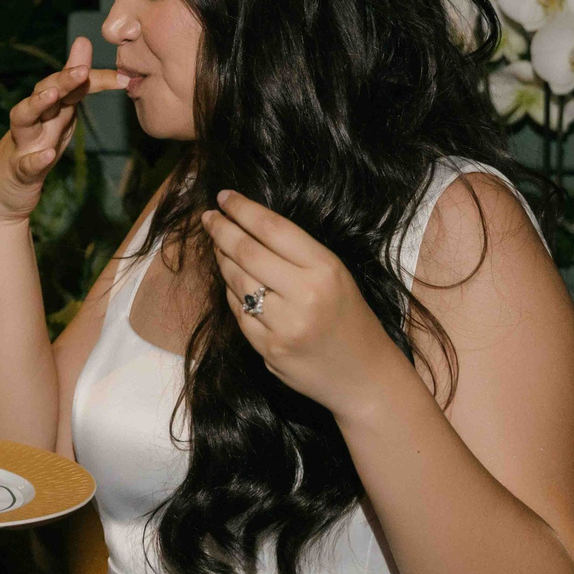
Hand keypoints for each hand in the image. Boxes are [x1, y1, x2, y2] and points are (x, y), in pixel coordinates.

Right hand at [0, 39, 121, 224]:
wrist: (6, 186)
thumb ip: (75, 83)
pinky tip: (47, 155)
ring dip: (37, 104)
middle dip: (63, 79)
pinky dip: (36, 159)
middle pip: (45, 91)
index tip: (124, 77)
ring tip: (52, 95)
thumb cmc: (38, 142)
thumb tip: (84, 42)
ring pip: (23, 117)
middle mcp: (36, 118)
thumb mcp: (60, 112)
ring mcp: (24, 142)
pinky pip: (26, 163)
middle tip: (82, 69)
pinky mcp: (19, 169)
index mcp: (51, 106)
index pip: (73, 84)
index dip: (97, 78)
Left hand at [202, 191, 411, 421]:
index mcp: (325, 269)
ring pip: (238, 282)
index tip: (224, 196)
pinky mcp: (269, 350)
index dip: (243, 209)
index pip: (273, 229)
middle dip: (222, 230)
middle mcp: (304, 295)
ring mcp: (284, 325)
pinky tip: (230, 282)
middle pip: (248, 252)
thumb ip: (297, 255)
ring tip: (217, 245)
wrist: (364, 376)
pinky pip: (239, 313)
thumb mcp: (336, 276)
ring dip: (222, 260)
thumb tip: (247, 227)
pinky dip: (231, 294)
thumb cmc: (350, 318)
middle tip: (208, 217)